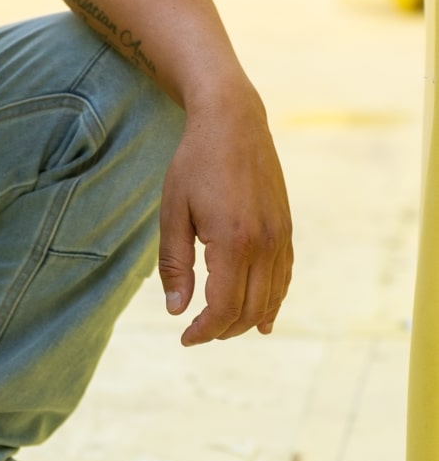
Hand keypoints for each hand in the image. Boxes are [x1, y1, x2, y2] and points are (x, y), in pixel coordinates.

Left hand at [159, 85, 292, 344]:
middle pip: (248, 309)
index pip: (223, 306)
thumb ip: (174, 264)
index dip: (204, 330)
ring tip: (221, 329)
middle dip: (222, 330)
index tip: (184, 338)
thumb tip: (176, 310)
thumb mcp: (172, 212)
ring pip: (270, 297)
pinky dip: (273, 301)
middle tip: (195, 333)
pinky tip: (264, 319)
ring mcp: (280, 237)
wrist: (233, 122)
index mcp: (232, 241)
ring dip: (246, 320)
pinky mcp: (286, 229)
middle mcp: (263, 243)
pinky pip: (284, 277)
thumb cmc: (194, 163)